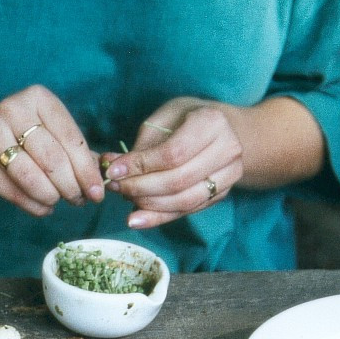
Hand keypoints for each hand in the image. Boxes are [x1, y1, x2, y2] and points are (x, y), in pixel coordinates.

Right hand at [0, 85, 104, 216]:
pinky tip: (43, 207)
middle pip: (53, 161)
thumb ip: (73, 149)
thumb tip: (102, 176)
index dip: (87, 170)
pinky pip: (15, 194)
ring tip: (57, 202)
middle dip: (71, 187)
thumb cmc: (16, 135)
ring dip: (52, 198)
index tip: (97, 192)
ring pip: (34, 179)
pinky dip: (35, 206)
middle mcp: (12, 111)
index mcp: (37, 98)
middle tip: (78, 200)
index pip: (71, 138)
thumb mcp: (45, 129)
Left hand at [102, 97, 243, 228]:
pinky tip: (136, 219)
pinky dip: (159, 217)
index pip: (173, 153)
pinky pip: (187, 211)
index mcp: (212, 122)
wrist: (222, 129)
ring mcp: (229, 175)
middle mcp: (228, 150)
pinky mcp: (222, 194)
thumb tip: (110, 166)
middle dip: (140, 187)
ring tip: (124, 197)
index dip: (140, 166)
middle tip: (115, 186)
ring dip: (148, 204)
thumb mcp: (163, 119)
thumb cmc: (186, 119)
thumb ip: (141, 146)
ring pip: (184, 200)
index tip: (113, 171)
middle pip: (178, 180)